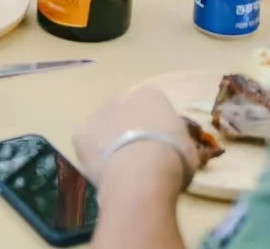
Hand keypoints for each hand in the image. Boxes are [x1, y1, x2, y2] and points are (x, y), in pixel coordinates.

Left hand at [73, 86, 197, 184]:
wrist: (142, 172)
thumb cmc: (173, 158)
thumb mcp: (188, 149)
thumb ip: (176, 142)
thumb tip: (172, 150)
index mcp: (151, 97)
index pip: (152, 104)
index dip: (154, 126)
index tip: (159, 145)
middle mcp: (122, 99)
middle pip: (124, 113)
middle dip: (129, 131)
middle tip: (138, 158)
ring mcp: (98, 114)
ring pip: (103, 128)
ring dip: (109, 143)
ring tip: (120, 170)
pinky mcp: (81, 135)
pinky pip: (86, 145)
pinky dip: (93, 157)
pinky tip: (104, 173)